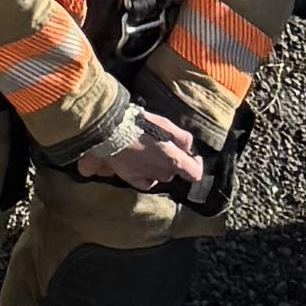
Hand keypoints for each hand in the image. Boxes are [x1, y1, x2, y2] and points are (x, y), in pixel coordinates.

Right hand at [90, 100, 208, 199]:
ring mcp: (146, 177)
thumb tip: (188, 146)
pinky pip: (145, 182)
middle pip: (173, 172)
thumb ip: (181, 137)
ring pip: (159, 177)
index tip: (191, 156)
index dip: (195, 164)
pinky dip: (146, 176)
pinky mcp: (131, 178)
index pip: (195, 173)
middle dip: (171, 162)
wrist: (109, 129)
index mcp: (173, 159)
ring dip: (158, 168)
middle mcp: (162, 173)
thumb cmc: (139, 123)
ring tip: (148, 153)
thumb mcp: (164, 123)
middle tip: (162, 147)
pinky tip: (140, 165)